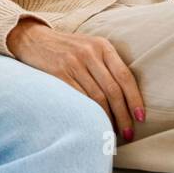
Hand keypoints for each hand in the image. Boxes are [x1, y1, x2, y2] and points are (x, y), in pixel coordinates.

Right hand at [7, 19, 144, 140]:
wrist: (32, 38)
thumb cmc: (66, 48)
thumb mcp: (89, 47)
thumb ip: (107, 64)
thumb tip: (126, 96)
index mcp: (102, 46)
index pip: (125, 76)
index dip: (135, 99)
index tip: (141, 117)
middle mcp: (90, 53)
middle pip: (113, 90)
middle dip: (123, 115)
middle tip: (128, 133)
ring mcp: (73, 63)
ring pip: (97, 98)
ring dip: (107, 118)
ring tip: (112, 133)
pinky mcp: (59, 73)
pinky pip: (79, 98)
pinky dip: (89, 114)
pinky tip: (93, 123)